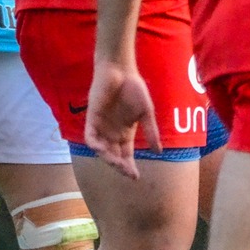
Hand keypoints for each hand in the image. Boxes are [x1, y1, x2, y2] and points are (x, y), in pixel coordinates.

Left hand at [85, 58, 157, 178]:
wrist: (121, 72)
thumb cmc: (135, 89)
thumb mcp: (146, 113)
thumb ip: (151, 132)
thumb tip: (158, 152)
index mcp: (125, 132)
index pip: (125, 154)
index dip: (129, 166)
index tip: (136, 177)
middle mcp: (112, 132)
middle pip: (114, 155)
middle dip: (120, 165)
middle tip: (128, 172)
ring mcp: (101, 127)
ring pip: (102, 149)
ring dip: (108, 158)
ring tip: (117, 163)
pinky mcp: (92, 119)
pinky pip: (90, 136)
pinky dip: (95, 144)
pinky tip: (102, 149)